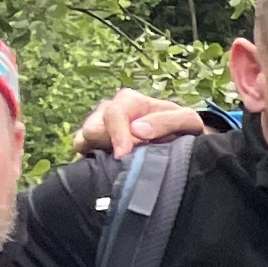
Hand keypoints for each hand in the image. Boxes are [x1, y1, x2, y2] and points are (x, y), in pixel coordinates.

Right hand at [74, 89, 207, 155]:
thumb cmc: (183, 129)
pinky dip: (89, 158)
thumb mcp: (187, 121)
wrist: (181, 142)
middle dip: (109, 145)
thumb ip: (167, 122)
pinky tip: (107, 166)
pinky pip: (80, 149)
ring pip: (83, 139)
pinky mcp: (92, 142)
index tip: (124, 154)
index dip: (118, 135)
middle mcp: (109, 110)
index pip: (113, 114)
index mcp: (129, 100)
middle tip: (129, 159)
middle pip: (93, 128)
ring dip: (99, 152)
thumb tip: (137, 129)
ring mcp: (98, 125)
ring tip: (122, 161)